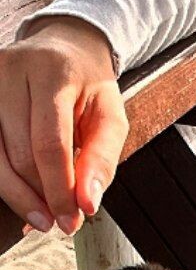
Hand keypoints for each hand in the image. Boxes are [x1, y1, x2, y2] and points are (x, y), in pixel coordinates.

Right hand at [0, 16, 127, 234]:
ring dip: (20, 195)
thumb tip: (87, 203)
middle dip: (42, 196)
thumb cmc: (89, 86)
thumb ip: (102, 159)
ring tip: (44, 214)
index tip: (71, 221)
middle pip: (21, 155)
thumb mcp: (111, 117)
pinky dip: (5, 180)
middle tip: (62, 220)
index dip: (59, 189)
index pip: (50, 143)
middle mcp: (12, 71)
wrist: (64, 48)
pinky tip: (24, 195)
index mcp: (54, 72)